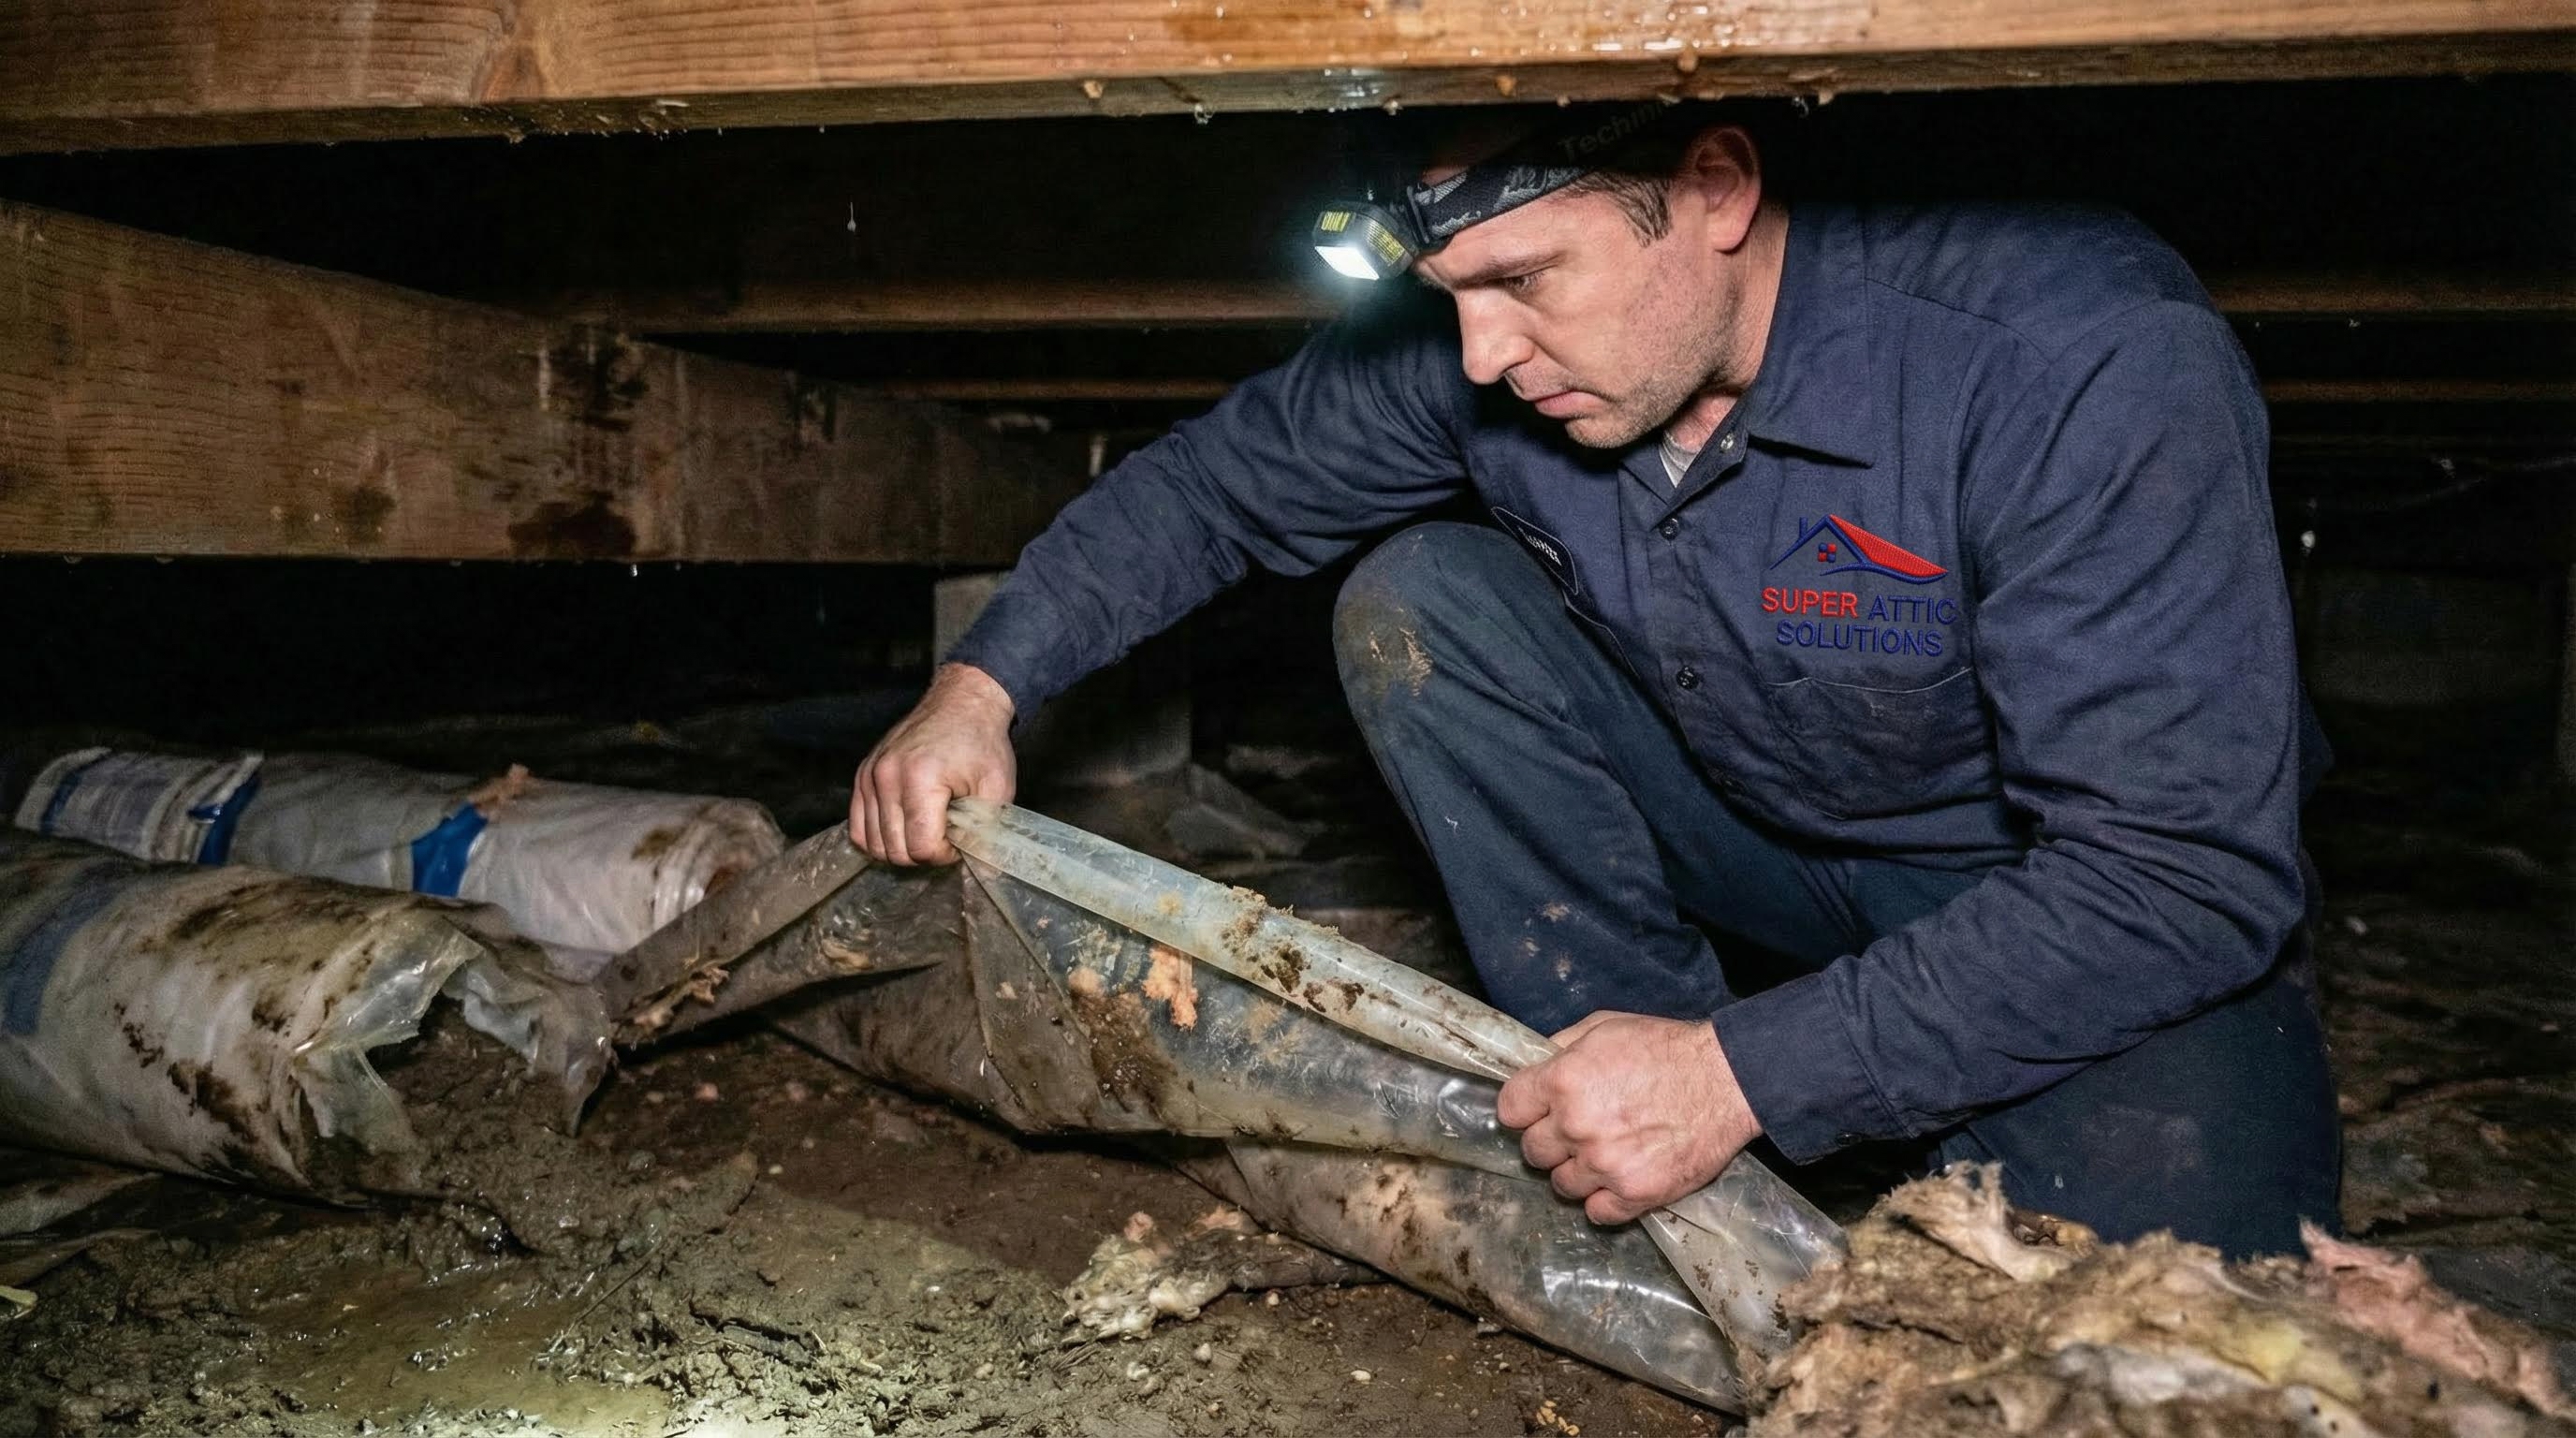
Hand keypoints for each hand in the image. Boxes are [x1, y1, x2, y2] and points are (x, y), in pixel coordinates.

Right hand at [851, 663, 1017, 864]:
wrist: (962, 702)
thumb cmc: (982, 743)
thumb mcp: (997, 788)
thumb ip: (988, 833)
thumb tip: (987, 873)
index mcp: (921, 779)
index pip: (921, 847)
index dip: (945, 855)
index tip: (960, 840)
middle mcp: (886, 778)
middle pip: (895, 851)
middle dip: (924, 855)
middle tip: (946, 838)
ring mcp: (869, 776)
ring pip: (873, 844)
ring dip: (902, 848)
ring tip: (927, 830)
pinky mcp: (862, 775)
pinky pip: (857, 826)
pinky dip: (878, 837)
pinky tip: (903, 828)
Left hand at [1495, 1011, 1761, 1223]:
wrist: (1727, 1079)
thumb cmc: (1667, 1048)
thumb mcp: (1604, 1026)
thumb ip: (1560, 1047)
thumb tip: (1534, 1067)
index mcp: (1563, 1081)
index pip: (1508, 1110)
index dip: (1524, 1108)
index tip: (1539, 1109)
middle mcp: (1577, 1126)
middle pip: (1532, 1151)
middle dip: (1551, 1140)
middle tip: (1579, 1130)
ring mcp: (1605, 1164)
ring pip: (1561, 1185)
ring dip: (1577, 1172)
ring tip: (1604, 1154)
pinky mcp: (1635, 1194)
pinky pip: (1597, 1212)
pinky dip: (1604, 1200)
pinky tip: (1619, 1178)